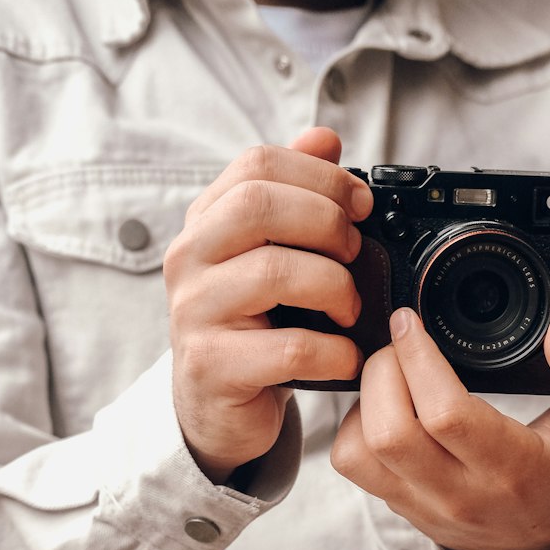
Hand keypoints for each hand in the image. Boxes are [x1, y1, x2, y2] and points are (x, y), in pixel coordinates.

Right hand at [163, 128, 371, 482]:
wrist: (216, 411)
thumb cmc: (250, 330)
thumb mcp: (267, 257)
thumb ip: (291, 197)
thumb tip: (325, 137)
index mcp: (204, 222)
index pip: (256, 165)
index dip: (319, 176)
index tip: (360, 204)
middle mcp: (188, 259)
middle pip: (260, 207)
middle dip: (326, 223)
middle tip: (356, 254)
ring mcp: (195, 314)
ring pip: (275, 273)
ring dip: (335, 288)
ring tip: (351, 310)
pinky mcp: (213, 367)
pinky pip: (290, 348)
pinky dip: (334, 351)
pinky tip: (347, 356)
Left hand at [329, 308, 549, 549]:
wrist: (547, 540)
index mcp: (512, 469)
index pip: (445, 414)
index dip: (418, 358)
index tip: (411, 321)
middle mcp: (460, 493)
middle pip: (389, 431)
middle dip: (382, 370)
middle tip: (399, 342)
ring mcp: (423, 504)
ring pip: (358, 450)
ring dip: (362, 399)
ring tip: (390, 372)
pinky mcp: (399, 506)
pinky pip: (352, 464)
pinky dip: (354, 424)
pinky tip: (384, 405)